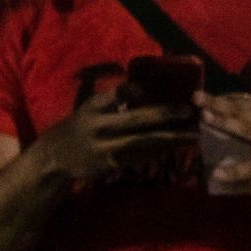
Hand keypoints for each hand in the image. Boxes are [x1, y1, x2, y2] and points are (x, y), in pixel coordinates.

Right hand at [37, 89, 197, 182]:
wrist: (56, 157)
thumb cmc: (82, 126)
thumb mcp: (91, 108)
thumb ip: (115, 99)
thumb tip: (148, 86)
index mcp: (93, 107)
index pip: (116, 94)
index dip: (136, 89)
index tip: (160, 85)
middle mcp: (98, 127)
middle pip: (136, 119)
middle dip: (165, 114)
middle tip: (189, 109)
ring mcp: (105, 148)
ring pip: (144, 142)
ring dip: (171, 138)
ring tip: (194, 133)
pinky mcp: (111, 165)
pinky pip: (140, 157)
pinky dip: (160, 151)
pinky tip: (177, 146)